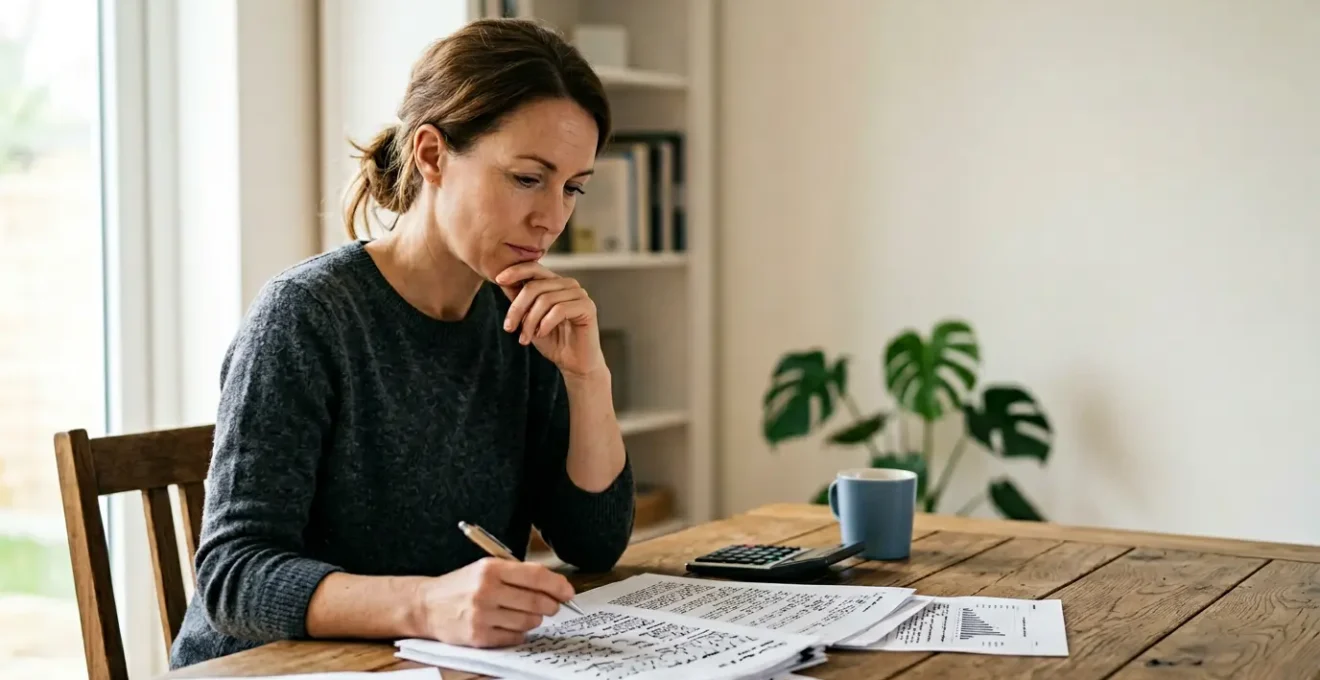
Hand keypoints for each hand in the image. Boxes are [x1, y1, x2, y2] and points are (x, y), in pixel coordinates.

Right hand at [414, 557, 575, 646]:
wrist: (426, 605)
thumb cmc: (462, 586)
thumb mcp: (486, 568)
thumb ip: (518, 574)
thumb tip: (555, 587)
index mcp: (491, 568)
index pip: (536, 576)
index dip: (558, 585)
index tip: (568, 592)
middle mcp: (486, 590)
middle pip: (537, 601)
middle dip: (551, 605)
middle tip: (552, 606)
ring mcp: (482, 615)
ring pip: (528, 621)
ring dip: (534, 620)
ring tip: (524, 613)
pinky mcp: (478, 636)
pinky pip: (515, 637)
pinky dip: (519, 633)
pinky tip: (509, 625)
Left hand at [496, 262, 605, 379]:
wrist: (573, 362)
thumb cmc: (552, 340)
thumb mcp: (528, 318)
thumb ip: (519, 299)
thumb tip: (501, 279)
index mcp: (555, 283)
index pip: (534, 268)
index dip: (515, 271)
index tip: (498, 280)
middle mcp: (568, 284)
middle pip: (535, 286)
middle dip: (517, 308)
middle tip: (509, 328)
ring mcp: (580, 294)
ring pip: (545, 300)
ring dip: (530, 321)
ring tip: (525, 338)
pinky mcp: (588, 307)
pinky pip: (560, 310)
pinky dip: (546, 324)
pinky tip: (541, 334)